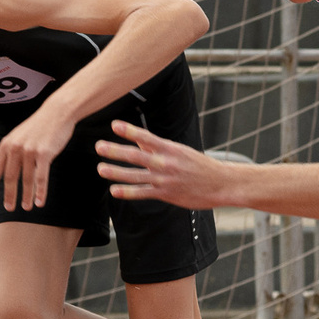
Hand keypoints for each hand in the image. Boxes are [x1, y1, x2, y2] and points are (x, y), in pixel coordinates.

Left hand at [0, 107, 72, 213]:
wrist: (56, 113)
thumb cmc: (36, 127)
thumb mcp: (15, 137)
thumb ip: (3, 153)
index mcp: (6, 145)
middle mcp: (15, 148)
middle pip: (9, 177)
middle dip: (8, 195)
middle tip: (8, 209)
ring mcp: (29, 151)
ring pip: (26, 179)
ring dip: (26, 196)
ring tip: (25, 208)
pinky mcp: (44, 153)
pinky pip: (41, 177)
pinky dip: (40, 191)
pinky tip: (40, 202)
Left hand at [97, 121, 232, 209]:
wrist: (220, 184)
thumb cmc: (200, 166)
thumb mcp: (180, 151)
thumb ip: (157, 147)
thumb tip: (137, 139)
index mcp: (170, 149)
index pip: (146, 137)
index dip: (129, 131)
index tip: (114, 125)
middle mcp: (166, 163)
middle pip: (136, 155)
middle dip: (115, 151)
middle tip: (98, 146)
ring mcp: (165, 179)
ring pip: (135, 175)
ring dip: (116, 172)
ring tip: (100, 168)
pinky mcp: (166, 194)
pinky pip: (143, 193)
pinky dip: (128, 192)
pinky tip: (114, 190)